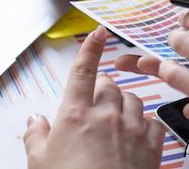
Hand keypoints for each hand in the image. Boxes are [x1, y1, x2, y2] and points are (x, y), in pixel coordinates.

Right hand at [24, 26, 165, 168]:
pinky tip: (137, 135)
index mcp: (75, 115)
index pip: (83, 71)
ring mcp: (132, 129)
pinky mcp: (152, 146)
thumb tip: (35, 120)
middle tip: (94, 105)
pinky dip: (146, 125)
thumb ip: (36, 136)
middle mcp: (106, 116)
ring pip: (134, 100)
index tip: (97, 33)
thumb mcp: (39, 164)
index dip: (90, 48)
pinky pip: (154, 123)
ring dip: (124, 105)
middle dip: (102, 89)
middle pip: (109, 85)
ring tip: (114, 121)